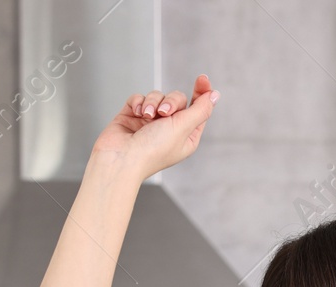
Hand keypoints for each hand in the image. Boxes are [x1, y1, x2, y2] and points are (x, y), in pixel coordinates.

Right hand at [91, 74, 218, 178]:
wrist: (121, 158)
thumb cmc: (153, 150)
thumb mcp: (183, 128)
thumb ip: (200, 109)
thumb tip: (214, 95)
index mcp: (186, 136)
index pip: (198, 109)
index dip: (201, 92)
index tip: (202, 78)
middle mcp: (169, 129)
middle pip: (177, 99)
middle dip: (170, 102)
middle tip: (164, 113)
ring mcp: (150, 122)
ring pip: (157, 96)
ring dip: (152, 103)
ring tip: (146, 116)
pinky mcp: (133, 116)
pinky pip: (139, 98)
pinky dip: (138, 103)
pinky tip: (136, 113)